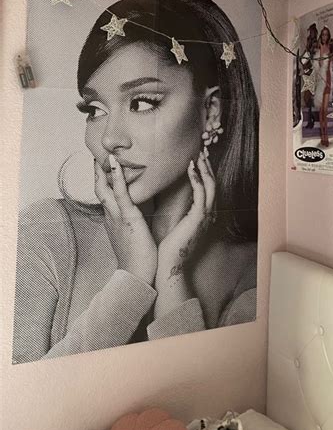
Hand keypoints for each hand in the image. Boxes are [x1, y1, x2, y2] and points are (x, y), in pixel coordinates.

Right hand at [94, 156, 156, 284]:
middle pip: (100, 189)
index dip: (103, 181)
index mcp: (113, 220)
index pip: (106, 195)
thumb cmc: (139, 258)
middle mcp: (111, 216)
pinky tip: (115, 164)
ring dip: (103, 170)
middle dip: (97, 172)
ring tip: (104, 153)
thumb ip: (132, 223)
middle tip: (97, 156)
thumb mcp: (132, 236)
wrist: (136, 276)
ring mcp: (117, 216)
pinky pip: (120, 193)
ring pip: (105, 188)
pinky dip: (117, 177)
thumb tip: (138, 214)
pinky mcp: (127, 217)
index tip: (102, 167)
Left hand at [152, 153, 214, 318]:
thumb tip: (162, 197)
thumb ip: (172, 210)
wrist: (165, 266)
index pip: (205, 188)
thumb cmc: (164, 247)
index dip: (203, 172)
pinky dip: (198, 178)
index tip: (197, 157)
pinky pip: (202, 193)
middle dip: (208, 166)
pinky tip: (191, 167)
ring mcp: (204, 216)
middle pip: (212, 183)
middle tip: (203, 149)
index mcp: (199, 215)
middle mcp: (206, 214)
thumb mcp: (170, 223)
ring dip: (205, 168)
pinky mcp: (199, 218)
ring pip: (211, 185)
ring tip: (199, 153)